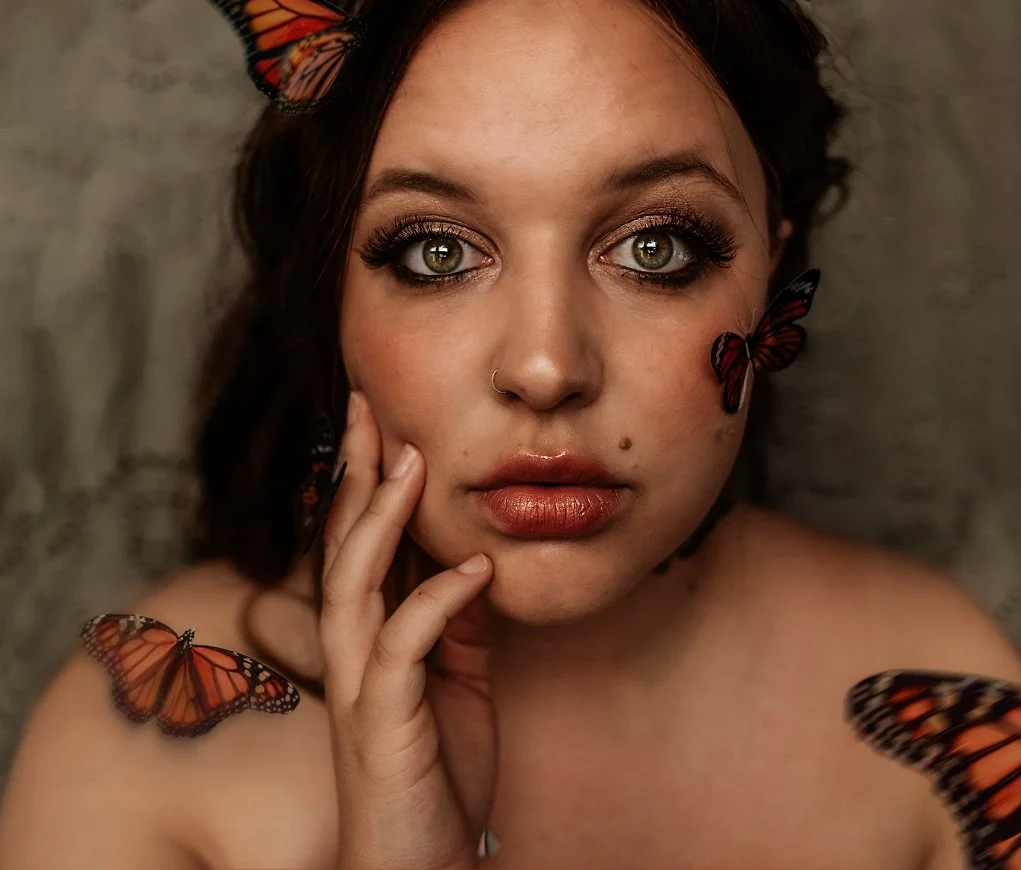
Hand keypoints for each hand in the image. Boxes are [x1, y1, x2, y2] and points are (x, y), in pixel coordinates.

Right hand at [320, 391, 499, 869]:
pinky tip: (474, 568)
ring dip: (381, 521)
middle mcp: (349, 652)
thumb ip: (457, 623)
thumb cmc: (435, 774)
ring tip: (411, 463)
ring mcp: (359, 687)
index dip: (361, 476)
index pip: (356, 540)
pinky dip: (437, 602)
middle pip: (339, 544)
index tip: (376, 415)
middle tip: (366, 404)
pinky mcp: (382, 723)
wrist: (421, 869)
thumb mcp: (458, 681)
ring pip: (353, 585)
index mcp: (366, 637)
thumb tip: (474, 560)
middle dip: (352, 472)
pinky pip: (404, 648)